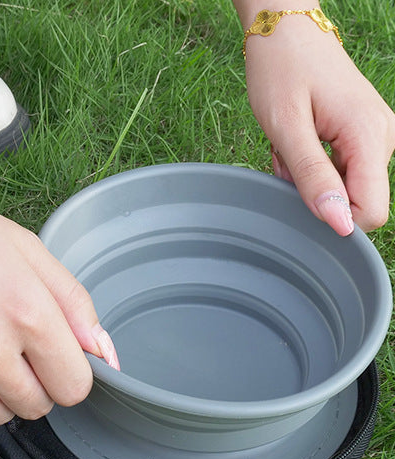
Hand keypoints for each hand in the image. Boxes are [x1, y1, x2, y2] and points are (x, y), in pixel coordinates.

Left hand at [244, 19, 394, 233]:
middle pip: (353, 202)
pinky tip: (296, 142)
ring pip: (341, 188)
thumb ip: (313, 177)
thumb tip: (339, 223)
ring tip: (289, 145)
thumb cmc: (281, 71)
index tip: (300, 194)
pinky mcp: (361, 135)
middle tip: (287, 157)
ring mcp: (374, 136)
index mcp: (370, 136)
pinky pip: (336, 171)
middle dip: (313, 193)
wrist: (285, 30)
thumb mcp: (287, 129)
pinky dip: (309, 166)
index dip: (333, 218)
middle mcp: (383, 138)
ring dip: (306, 178)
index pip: (370, 212)